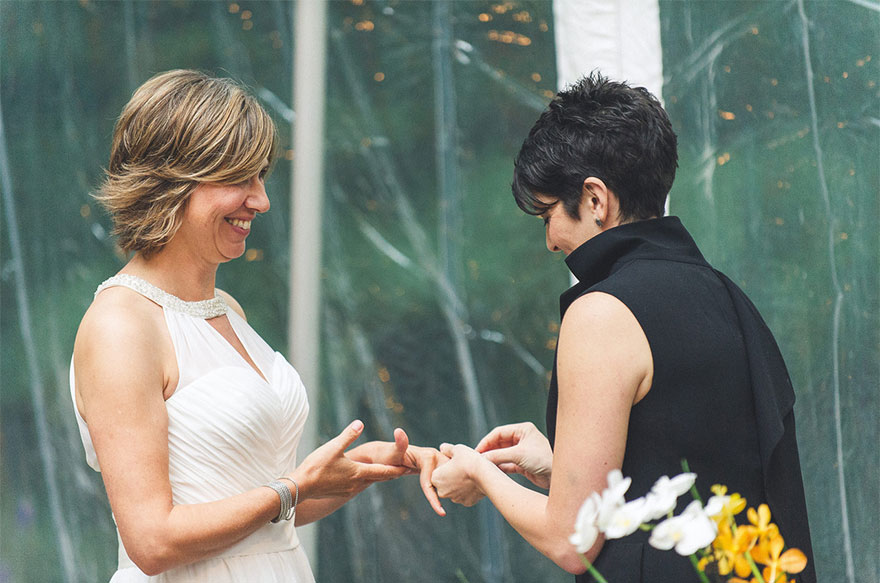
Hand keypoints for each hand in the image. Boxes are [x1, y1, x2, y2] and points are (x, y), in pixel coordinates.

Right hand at [290, 420, 406, 499]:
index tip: (409, 467)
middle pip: (380, 478)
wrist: (301, 488)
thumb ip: (348, 435)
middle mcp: (357, 484)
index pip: (384, 471)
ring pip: (369, 482)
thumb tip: (360, 423)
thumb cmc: (316, 467)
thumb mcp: (333, 447)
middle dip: (392, 473)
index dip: (398, 468)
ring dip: (379, 477)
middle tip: (405, 469)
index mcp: (359, 472)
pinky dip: (366, 480)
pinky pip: (358, 486)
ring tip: (388, 472)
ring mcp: (349, 490)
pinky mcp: (341, 493)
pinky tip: (362, 477)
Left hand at [347, 428, 448, 515]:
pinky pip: (442, 479)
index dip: (436, 496)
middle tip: (444, 511)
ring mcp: (434, 462)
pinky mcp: (431, 467)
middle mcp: (434, 456)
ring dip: (448, 492)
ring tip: (445, 509)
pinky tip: (444, 503)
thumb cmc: (384, 457)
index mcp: (428, 456)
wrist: (381, 456)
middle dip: (447, 492)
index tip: (439, 511)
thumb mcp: (391, 453)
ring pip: (447, 479)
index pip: (436, 480)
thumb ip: (399, 444)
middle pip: (446, 478)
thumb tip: (399, 431)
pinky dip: (445, 489)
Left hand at [430, 443, 487, 506]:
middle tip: (463, 468)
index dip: (447, 466)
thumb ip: (447, 449)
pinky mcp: (466, 502)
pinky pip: (466, 495)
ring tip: (471, 474)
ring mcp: (455, 499)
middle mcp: (442, 491)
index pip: (438, 472)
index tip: (456, 462)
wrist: (485, 475)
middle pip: (446, 482)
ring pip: (456, 490)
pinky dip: (470, 490)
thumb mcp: (456, 449)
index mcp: (436, 478)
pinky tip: (476, 482)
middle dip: (452, 477)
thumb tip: (442, 448)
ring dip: (461, 484)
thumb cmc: (468, 460)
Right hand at [475, 422, 551, 488]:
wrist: (559, 476)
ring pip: (502, 454)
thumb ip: (499, 455)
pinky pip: (507, 464)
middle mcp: (522, 439)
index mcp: (523, 430)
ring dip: (493, 459)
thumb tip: (482, 458)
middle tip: (478, 460)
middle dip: (489, 451)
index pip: (499, 432)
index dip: (486, 441)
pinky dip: (500, 467)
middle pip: (499, 443)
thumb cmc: (543, 460)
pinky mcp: (523, 464)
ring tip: (483, 466)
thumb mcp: (519, 455)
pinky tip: (492, 472)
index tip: (477, 451)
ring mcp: (522, 451)